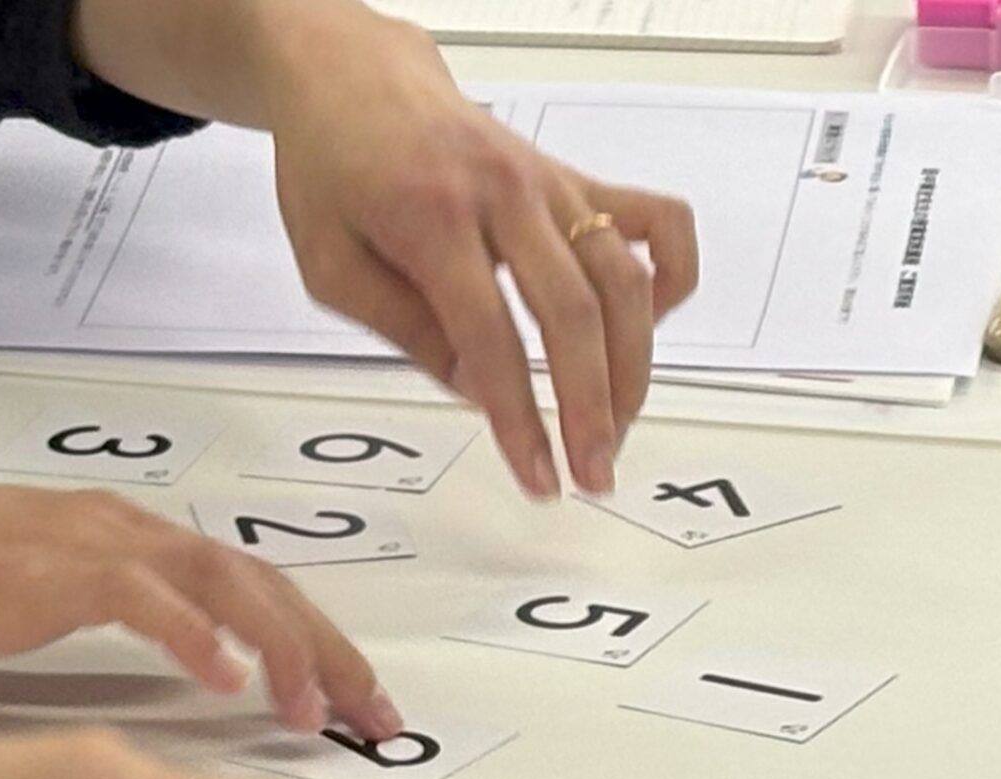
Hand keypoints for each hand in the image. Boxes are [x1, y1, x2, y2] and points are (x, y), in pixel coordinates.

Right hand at [0, 473, 403, 739]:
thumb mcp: (26, 604)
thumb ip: (102, 620)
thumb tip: (166, 655)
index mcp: (117, 542)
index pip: (245, 590)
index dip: (313, 645)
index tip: (356, 707)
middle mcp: (114, 531)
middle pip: (258, 584)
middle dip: (329, 652)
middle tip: (377, 720)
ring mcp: (76, 543)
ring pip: (216, 583)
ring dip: (279, 646)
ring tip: (316, 710)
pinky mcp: (32, 569)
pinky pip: (133, 595)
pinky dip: (188, 633)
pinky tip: (224, 679)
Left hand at [260, 6, 697, 496]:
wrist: (355, 82)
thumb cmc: (334, 170)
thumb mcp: (331, 265)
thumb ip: (403, 329)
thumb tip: (475, 390)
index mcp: (434, 220)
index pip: (492, 339)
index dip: (521, 418)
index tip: (538, 475)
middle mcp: (505, 196)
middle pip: (573, 313)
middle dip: (592, 406)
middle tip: (593, 472)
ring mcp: (550, 184)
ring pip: (624, 279)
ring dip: (632, 366)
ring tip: (616, 430)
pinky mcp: (575, 179)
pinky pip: (654, 221)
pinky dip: (669, 276)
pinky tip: (649, 330)